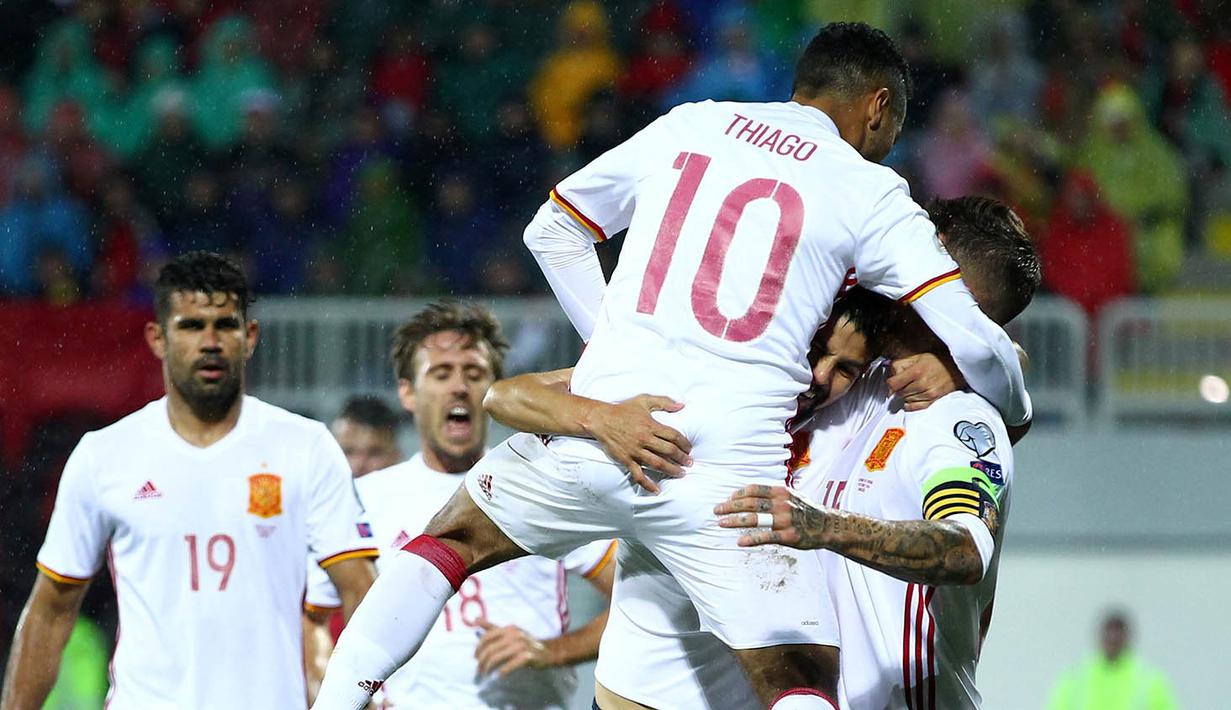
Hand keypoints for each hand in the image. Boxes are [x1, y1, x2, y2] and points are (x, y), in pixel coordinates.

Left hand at [474, 619, 553, 675]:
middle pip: (490, 649)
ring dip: (488, 668)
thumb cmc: (525, 642)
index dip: (478, 648)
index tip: (475, 658)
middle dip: (482, 661)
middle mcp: (514, 635)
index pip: (487, 637)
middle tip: (479, 670)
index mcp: (509, 629)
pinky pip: (510, 665)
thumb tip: (475, 619)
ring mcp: (521, 646)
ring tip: (485, 674)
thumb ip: (492, 627)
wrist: (549, 650)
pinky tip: (499, 675)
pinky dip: (502, 671)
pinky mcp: (527, 657)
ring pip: (497, 658)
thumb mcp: (509, 632)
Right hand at [584, 395, 692, 493]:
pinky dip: (648, 484)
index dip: (684, 443)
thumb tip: (681, 405)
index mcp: (651, 425)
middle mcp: (644, 439)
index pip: (673, 436)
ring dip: (671, 470)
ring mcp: (635, 451)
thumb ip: (664, 401)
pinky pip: (638, 474)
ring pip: (657, 463)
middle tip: (689, 463)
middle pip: (669, 451)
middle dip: (682, 458)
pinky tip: (656, 490)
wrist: (601, 420)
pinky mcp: (626, 460)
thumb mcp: (644, 400)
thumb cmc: (623, 410)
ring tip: (680, 474)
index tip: (689, 449)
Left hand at [715, 485, 829, 548]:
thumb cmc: (806, 510)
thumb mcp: (791, 495)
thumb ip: (772, 494)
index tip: (727, 499)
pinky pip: (766, 537)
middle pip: (750, 503)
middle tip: (716, 510)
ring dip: (735, 521)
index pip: (754, 489)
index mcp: (781, 492)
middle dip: (730, 506)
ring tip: (721, 523)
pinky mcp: (788, 536)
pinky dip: (751, 539)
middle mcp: (782, 503)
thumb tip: (749, 493)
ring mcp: (785, 520)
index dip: (738, 494)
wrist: (828, 526)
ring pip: (755, 519)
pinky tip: (740, 542)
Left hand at [887, 353, 963, 411]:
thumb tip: (889, 374)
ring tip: (912, 386)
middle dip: (898, 387)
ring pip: (905, 400)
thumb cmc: (938, 361)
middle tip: (904, 381)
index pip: (893, 384)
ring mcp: (928, 393)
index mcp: (916, 371)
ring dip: (905, 394)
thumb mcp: (917, 356)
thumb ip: (900, 364)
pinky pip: (914, 407)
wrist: (956, 367)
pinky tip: (912, 396)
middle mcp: (922, 384)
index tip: (891, 382)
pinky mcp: (933, 400)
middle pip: (899, 392)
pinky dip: (910, 403)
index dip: (889, 383)